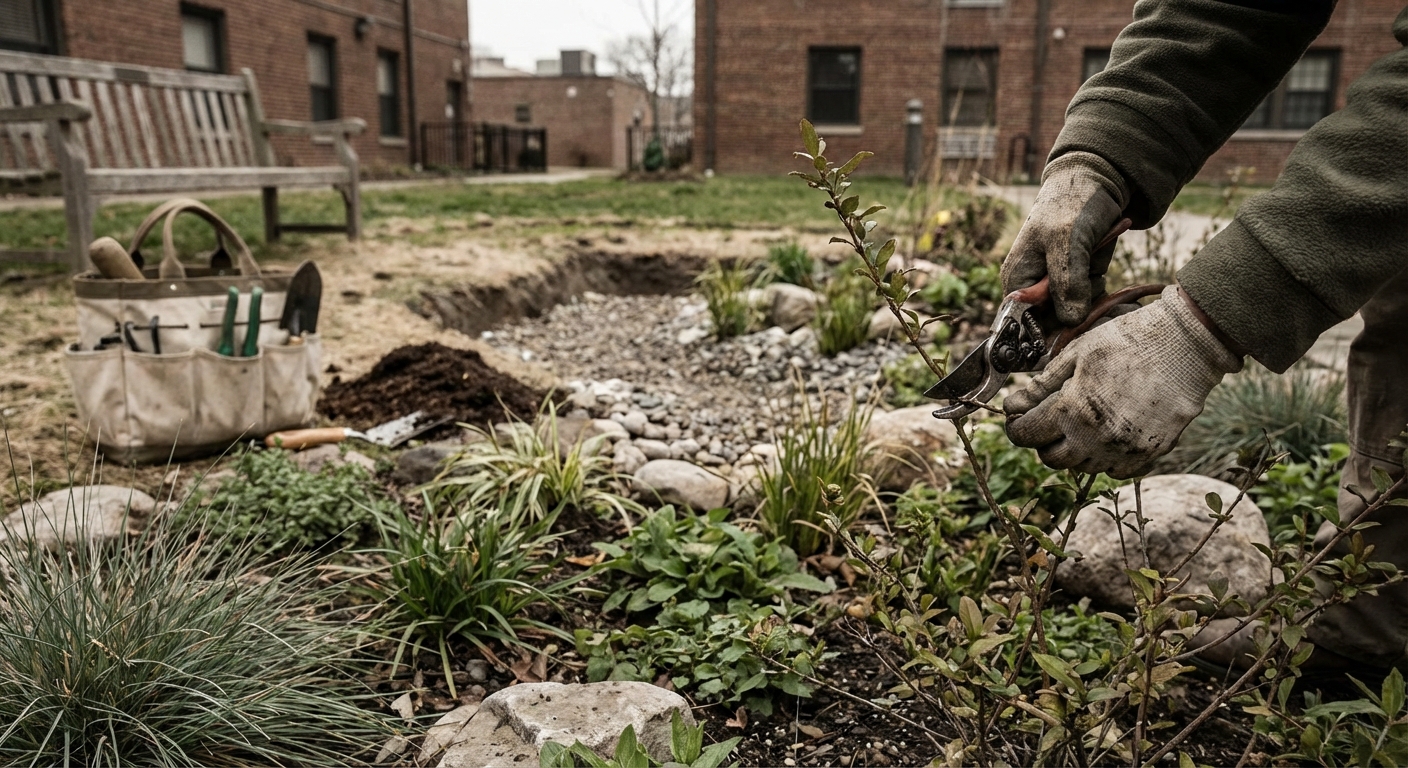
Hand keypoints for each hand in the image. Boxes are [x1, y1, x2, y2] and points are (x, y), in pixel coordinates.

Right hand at [1001, 152, 1129, 325]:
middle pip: (1054, 321)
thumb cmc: (1072, 205)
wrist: (1096, 181)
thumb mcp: (1067, 243)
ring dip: (1090, 288)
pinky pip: (1087, 298)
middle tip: (1086, 270)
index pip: (1024, 324)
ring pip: (1075, 311)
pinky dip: (1098, 282)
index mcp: (1017, 280)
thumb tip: (1071, 321)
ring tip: (1090, 255)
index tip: (1072, 310)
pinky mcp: (1074, 279)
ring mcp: (1054, 283)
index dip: (1048, 326)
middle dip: (1076, 302)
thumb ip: (1067, 283)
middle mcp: (1032, 286)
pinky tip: (1096, 257)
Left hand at [1003, 286, 1241, 478]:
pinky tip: (1108, 431)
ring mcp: (1125, 449)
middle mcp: (1096, 438)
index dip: (1015, 426)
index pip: (1026, 435)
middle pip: (1052, 460)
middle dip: (1044, 441)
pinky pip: (1116, 470)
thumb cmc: (1127, 341)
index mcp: (1072, 411)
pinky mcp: (1150, 453)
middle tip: (1050, 419)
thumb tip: (1012, 404)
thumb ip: (1042, 384)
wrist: (1185, 345)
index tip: (1017, 417)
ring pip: (1084, 467)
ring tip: (1082, 421)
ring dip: (1075, 449)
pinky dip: (1106, 457)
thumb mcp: (1076, 353)